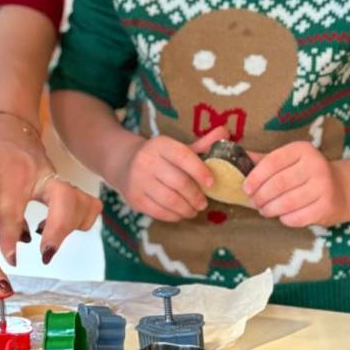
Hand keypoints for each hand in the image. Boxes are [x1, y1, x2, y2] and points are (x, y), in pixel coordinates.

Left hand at [0, 113, 100, 265]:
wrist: (8, 125)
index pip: (13, 209)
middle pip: (66, 200)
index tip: (11, 259)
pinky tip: (52, 230)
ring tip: (46, 244)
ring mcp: (58, 178)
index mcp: (13, 173)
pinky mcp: (67, 185)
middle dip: (59, 231)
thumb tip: (7, 245)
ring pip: (82, 203)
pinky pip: (87, 205)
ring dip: (71, 229)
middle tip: (45, 255)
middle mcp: (42, 174)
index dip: (10, 238)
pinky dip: (79, 222)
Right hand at [108, 126, 229, 220]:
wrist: (124, 162)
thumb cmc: (160, 157)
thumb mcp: (178, 148)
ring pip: (170, 200)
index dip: (200, 170)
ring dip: (187, 208)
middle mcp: (146, 160)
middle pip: (178, 182)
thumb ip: (202, 144)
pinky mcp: (134, 198)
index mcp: (160, 144)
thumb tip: (225, 133)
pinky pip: (159, 212)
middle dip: (196, 196)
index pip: (183, 156)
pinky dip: (174, 216)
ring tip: (194, 209)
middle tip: (204, 203)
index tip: (212, 183)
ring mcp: (138, 180)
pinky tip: (181, 214)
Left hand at [244, 141, 347, 227]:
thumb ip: (264, 160)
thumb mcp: (288, 161)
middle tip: (254, 202)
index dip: (256, 177)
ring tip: (264, 210)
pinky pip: (298, 217)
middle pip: (278, 183)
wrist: (341, 188)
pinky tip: (282, 216)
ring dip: (270, 209)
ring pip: (287, 202)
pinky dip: (285, 219)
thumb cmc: (306, 173)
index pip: (272, 162)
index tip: (246, 188)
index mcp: (302, 150)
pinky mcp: (327, 206)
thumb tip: (236, 157)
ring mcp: (324, 186)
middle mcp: (315, 165)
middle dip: (261, 196)